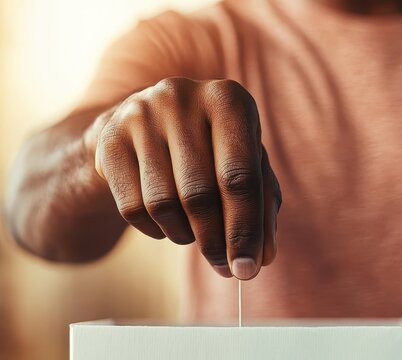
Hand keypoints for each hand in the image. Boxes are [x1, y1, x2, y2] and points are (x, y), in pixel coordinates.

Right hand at [85, 77, 280, 279]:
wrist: (143, 128)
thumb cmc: (209, 150)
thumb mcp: (243, 165)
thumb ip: (261, 207)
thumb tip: (261, 258)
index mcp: (228, 99)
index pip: (240, 176)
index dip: (245, 229)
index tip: (249, 269)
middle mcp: (182, 96)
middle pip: (200, 193)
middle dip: (216, 242)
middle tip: (225, 268)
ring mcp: (141, 114)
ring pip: (163, 203)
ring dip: (184, 235)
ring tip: (194, 233)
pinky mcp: (108, 138)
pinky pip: (132, 207)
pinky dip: (156, 229)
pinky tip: (166, 221)